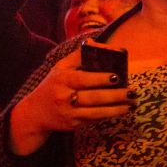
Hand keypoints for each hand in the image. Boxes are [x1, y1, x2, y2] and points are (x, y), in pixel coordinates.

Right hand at [9, 49, 131, 155]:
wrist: (35, 113)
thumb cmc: (53, 85)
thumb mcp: (60, 68)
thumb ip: (77, 56)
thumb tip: (94, 42)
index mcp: (62, 79)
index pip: (83, 79)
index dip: (100, 78)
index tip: (116, 76)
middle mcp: (64, 97)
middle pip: (92, 97)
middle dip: (114, 95)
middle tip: (131, 92)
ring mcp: (68, 112)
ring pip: (95, 112)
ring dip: (116, 108)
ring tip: (131, 103)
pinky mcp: (72, 124)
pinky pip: (93, 119)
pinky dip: (108, 115)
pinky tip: (121, 110)